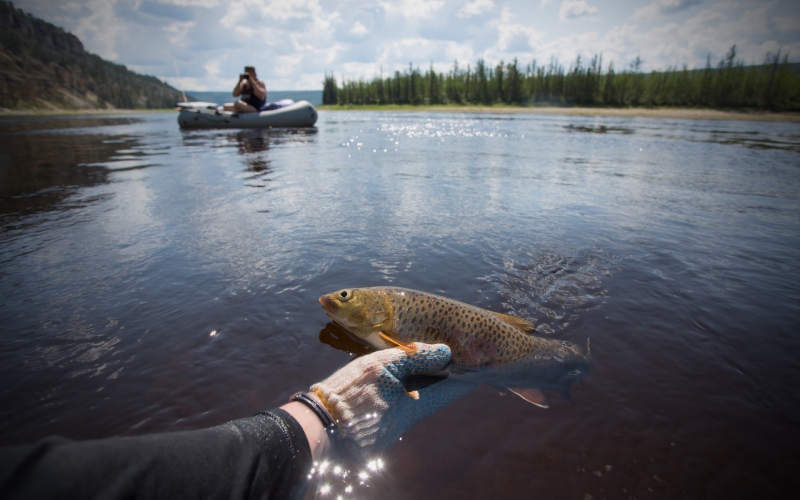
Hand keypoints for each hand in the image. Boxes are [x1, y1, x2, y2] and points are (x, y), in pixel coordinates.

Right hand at [310, 343, 475, 454]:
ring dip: (428, 385)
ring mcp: (395, 426)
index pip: (451, 389)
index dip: (466, 376)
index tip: (480, 365)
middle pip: (437, 395)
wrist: (321, 422)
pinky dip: (409, 393)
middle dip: (448, 379)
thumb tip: (446, 352)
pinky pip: (402, 407)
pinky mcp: (380, 428)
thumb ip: (416, 357)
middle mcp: (409, 418)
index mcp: (416, 404)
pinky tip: (406, 382)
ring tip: (435, 366)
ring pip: (420, 400)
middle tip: (459, 360)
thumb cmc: (353, 391)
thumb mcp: (384, 365)